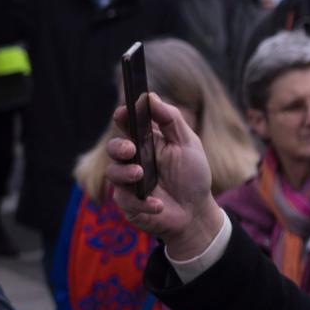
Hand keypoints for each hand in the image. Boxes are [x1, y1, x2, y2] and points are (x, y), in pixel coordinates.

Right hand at [105, 92, 226, 260]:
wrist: (197, 212)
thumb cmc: (192, 176)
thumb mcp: (188, 144)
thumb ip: (171, 119)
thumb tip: (150, 96)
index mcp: (146, 142)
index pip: (127, 124)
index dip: (123, 116)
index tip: (124, 112)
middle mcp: (133, 160)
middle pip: (114, 148)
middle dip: (118, 147)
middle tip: (131, 150)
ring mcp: (128, 183)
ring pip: (112, 173)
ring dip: (125, 173)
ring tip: (141, 175)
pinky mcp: (129, 204)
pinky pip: (125, 201)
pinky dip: (143, 202)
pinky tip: (159, 205)